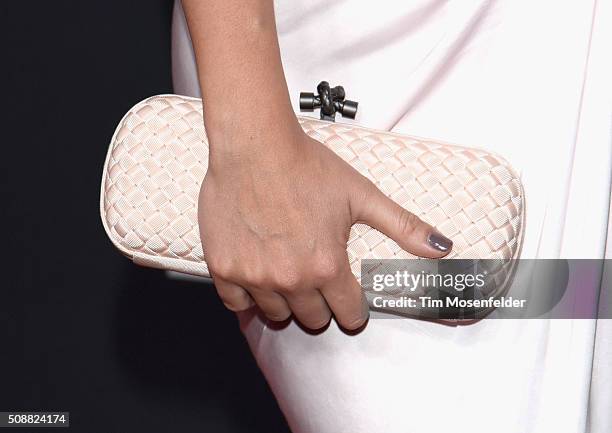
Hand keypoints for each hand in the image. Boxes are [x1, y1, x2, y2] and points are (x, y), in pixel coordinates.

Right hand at [198, 126, 452, 329]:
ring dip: (285, 300)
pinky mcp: (224, 267)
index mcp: (327, 266)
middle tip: (316, 277)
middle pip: (312, 319)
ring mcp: (254, 276)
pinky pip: (236, 304)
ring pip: (276, 315)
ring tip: (286, 270)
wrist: (254, 146)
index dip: (353, 307)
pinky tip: (257, 272)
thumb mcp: (360, 194)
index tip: (348, 297)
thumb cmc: (305, 166)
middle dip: (320, 304)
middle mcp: (291, 279)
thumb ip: (402, 225)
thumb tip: (441, 247)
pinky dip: (247, 295)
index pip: (348, 314)